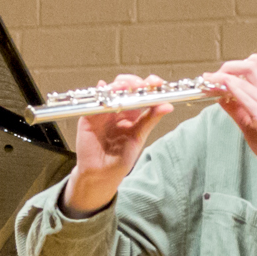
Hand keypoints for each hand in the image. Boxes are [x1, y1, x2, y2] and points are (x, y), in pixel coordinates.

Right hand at [62, 74, 167, 213]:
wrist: (101, 174)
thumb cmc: (120, 159)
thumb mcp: (138, 137)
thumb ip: (150, 120)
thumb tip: (168, 105)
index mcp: (132, 115)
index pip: (140, 94)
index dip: (148, 85)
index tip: (156, 81)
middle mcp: (117, 110)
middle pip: (125, 87)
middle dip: (134, 82)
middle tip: (142, 84)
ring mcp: (103, 111)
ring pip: (110, 90)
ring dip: (118, 85)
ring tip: (126, 86)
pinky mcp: (89, 116)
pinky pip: (94, 101)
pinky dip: (99, 92)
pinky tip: (104, 87)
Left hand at [206, 54, 256, 178]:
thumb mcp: (249, 123)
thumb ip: (235, 109)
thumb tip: (219, 97)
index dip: (238, 65)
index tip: (221, 75)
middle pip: (252, 65)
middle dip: (230, 65)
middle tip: (215, 75)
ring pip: (249, 77)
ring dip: (225, 75)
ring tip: (210, 80)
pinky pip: (248, 98)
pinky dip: (234, 89)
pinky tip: (223, 87)